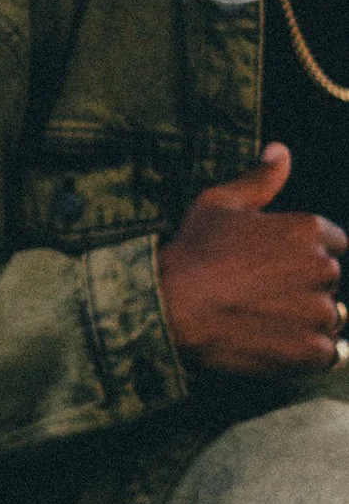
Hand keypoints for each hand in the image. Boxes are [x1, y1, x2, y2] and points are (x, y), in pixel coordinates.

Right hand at [160, 148, 345, 375]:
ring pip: (328, 316)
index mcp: (307, 229)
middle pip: (327, 280)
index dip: (301, 253)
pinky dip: (305, 352)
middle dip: (303, 286)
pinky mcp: (312, 350)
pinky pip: (325, 353)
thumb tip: (281, 151)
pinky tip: (272, 342)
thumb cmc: (193, 251)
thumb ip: (260, 179)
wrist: (171, 307)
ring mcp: (318, 312)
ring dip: (305, 320)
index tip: (273, 264)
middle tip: (259, 292)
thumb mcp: (220, 203)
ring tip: (263, 319)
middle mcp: (321, 268)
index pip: (334, 242)